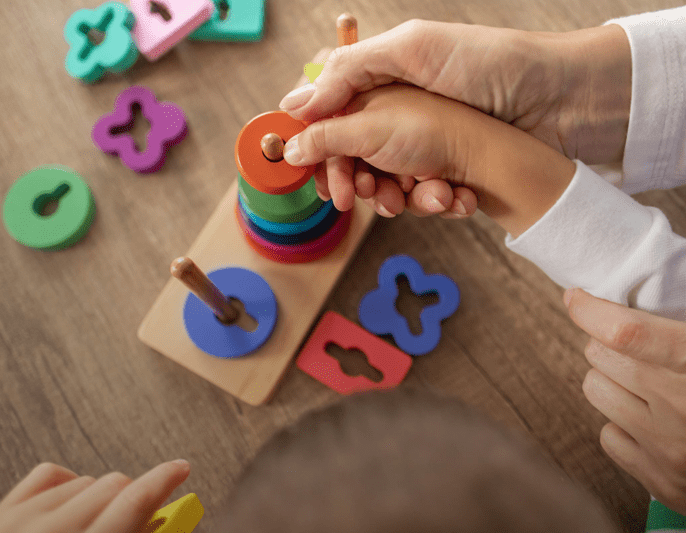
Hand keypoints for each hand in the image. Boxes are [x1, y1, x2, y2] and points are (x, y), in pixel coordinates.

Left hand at [0, 460, 190, 532]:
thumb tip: (154, 527)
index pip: (134, 500)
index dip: (165, 480)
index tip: (181, 470)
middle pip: (114, 483)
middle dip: (133, 500)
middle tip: (138, 527)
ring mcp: (20, 521)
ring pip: (86, 479)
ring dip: (100, 499)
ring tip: (97, 529)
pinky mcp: (0, 515)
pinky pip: (49, 475)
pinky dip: (67, 488)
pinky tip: (70, 508)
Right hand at [282, 81, 574, 236]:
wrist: (560, 103)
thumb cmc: (489, 65)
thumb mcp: (411, 50)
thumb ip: (347, 73)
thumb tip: (293, 106)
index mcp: (380, 79)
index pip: (325, 116)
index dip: (312, 144)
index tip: (307, 170)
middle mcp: (395, 113)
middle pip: (347, 157)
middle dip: (350, 178)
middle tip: (352, 195)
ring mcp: (421, 146)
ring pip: (381, 183)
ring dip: (390, 196)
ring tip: (411, 194)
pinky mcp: (445, 171)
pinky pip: (419, 197)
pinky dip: (429, 201)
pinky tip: (447, 194)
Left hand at [564, 288, 685, 513]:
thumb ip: (677, 332)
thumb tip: (651, 291)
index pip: (628, 334)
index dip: (593, 311)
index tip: (577, 298)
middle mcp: (684, 409)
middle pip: (601, 356)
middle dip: (608, 343)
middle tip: (631, 346)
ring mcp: (672, 451)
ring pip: (596, 391)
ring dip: (610, 380)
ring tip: (643, 382)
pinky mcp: (664, 483)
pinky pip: (609, 437)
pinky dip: (621, 424)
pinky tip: (651, 421)